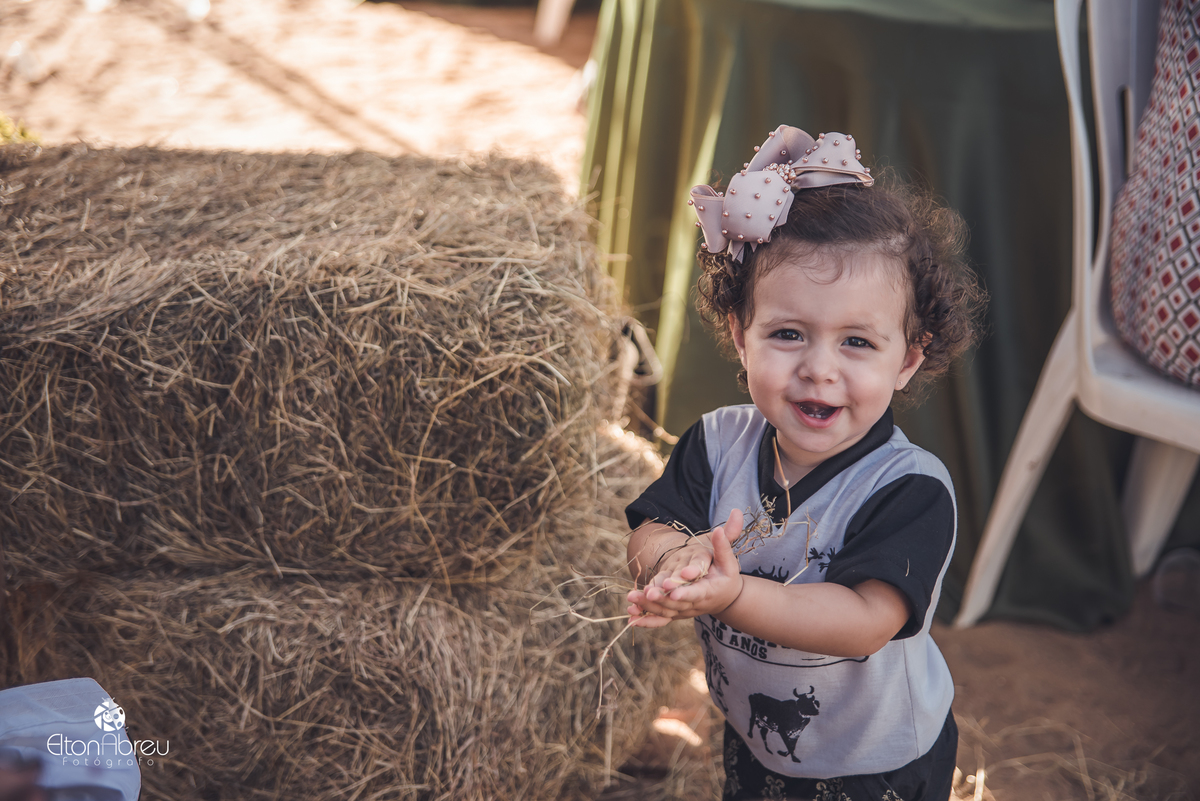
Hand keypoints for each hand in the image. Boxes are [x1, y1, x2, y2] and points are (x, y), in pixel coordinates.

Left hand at [626, 508, 743, 626]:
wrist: (726, 597)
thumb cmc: (726, 576)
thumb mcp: (728, 561)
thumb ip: (723, 546)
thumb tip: (718, 529)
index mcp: (709, 590)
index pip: (696, 592)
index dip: (685, 592)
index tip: (672, 590)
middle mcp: (696, 604)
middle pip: (677, 603)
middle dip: (661, 599)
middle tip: (647, 593)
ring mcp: (684, 610)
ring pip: (665, 611)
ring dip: (648, 607)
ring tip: (632, 598)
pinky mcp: (675, 613)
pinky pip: (660, 619)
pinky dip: (646, 620)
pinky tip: (630, 617)